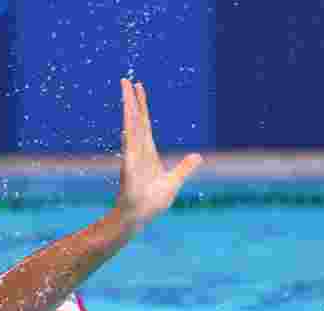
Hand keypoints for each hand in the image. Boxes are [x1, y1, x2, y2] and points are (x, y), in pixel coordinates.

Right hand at [116, 79, 202, 227]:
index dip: (142, 105)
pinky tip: (127, 120)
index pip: (144, 123)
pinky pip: (129, 146)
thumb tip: (198, 157)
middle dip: (131, 100)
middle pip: (135, 120)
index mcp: (147, 152)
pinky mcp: (129, 168)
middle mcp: (138, 150)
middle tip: (126, 80)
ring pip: (131, 127)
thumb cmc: (152, 202)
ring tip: (124, 90)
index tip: (138, 88)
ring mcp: (132, 157)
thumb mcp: (174, 182)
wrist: (139, 217)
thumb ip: (185, 168)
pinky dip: (129, 133)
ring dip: (128, 108)